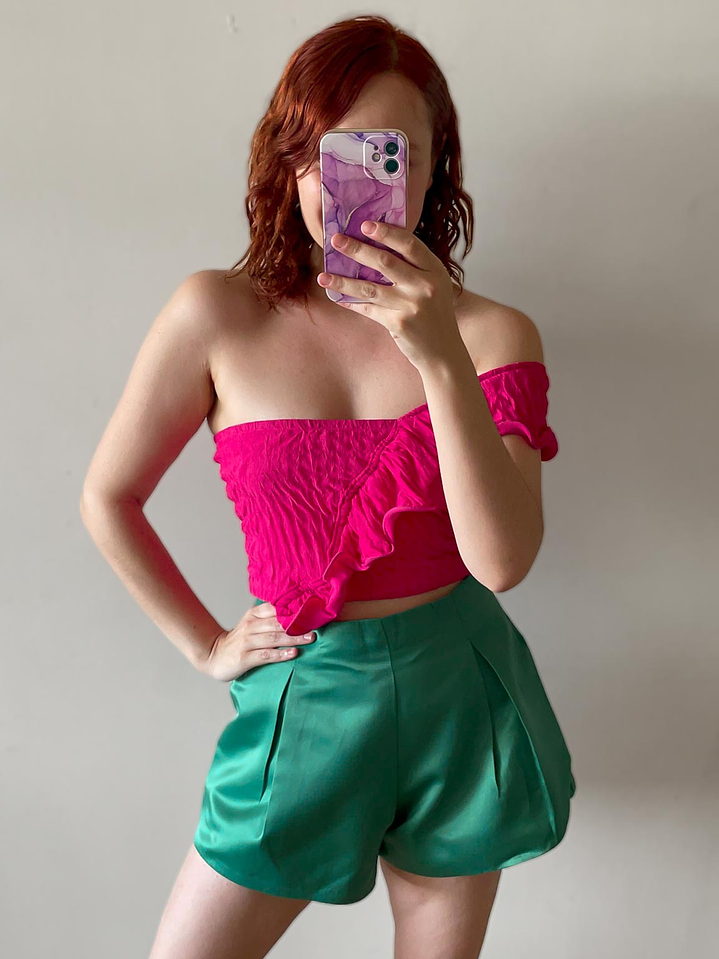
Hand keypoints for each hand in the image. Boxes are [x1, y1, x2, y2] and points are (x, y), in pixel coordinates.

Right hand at [198, 604, 316, 681]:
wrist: (214, 656)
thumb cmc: (240, 640)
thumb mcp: (252, 624)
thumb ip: (270, 618)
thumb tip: (297, 612)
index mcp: (253, 615)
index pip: (275, 608)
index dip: (294, 608)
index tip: (312, 609)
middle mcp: (250, 626)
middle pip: (278, 623)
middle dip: (298, 624)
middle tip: (317, 625)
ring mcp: (247, 642)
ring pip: (274, 638)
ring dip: (294, 638)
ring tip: (310, 638)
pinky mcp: (244, 658)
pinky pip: (266, 655)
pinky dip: (280, 654)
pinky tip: (293, 654)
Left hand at [316, 220, 464, 370]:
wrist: (442, 352)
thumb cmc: (434, 314)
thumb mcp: (434, 286)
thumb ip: (413, 269)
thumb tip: (374, 248)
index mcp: (435, 270)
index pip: (409, 244)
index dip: (386, 233)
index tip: (364, 225)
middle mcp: (425, 286)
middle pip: (385, 262)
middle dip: (357, 249)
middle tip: (335, 240)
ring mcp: (411, 305)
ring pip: (370, 287)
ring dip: (343, 281)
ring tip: (323, 276)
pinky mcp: (398, 323)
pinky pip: (368, 309)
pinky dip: (351, 303)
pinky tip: (337, 297)